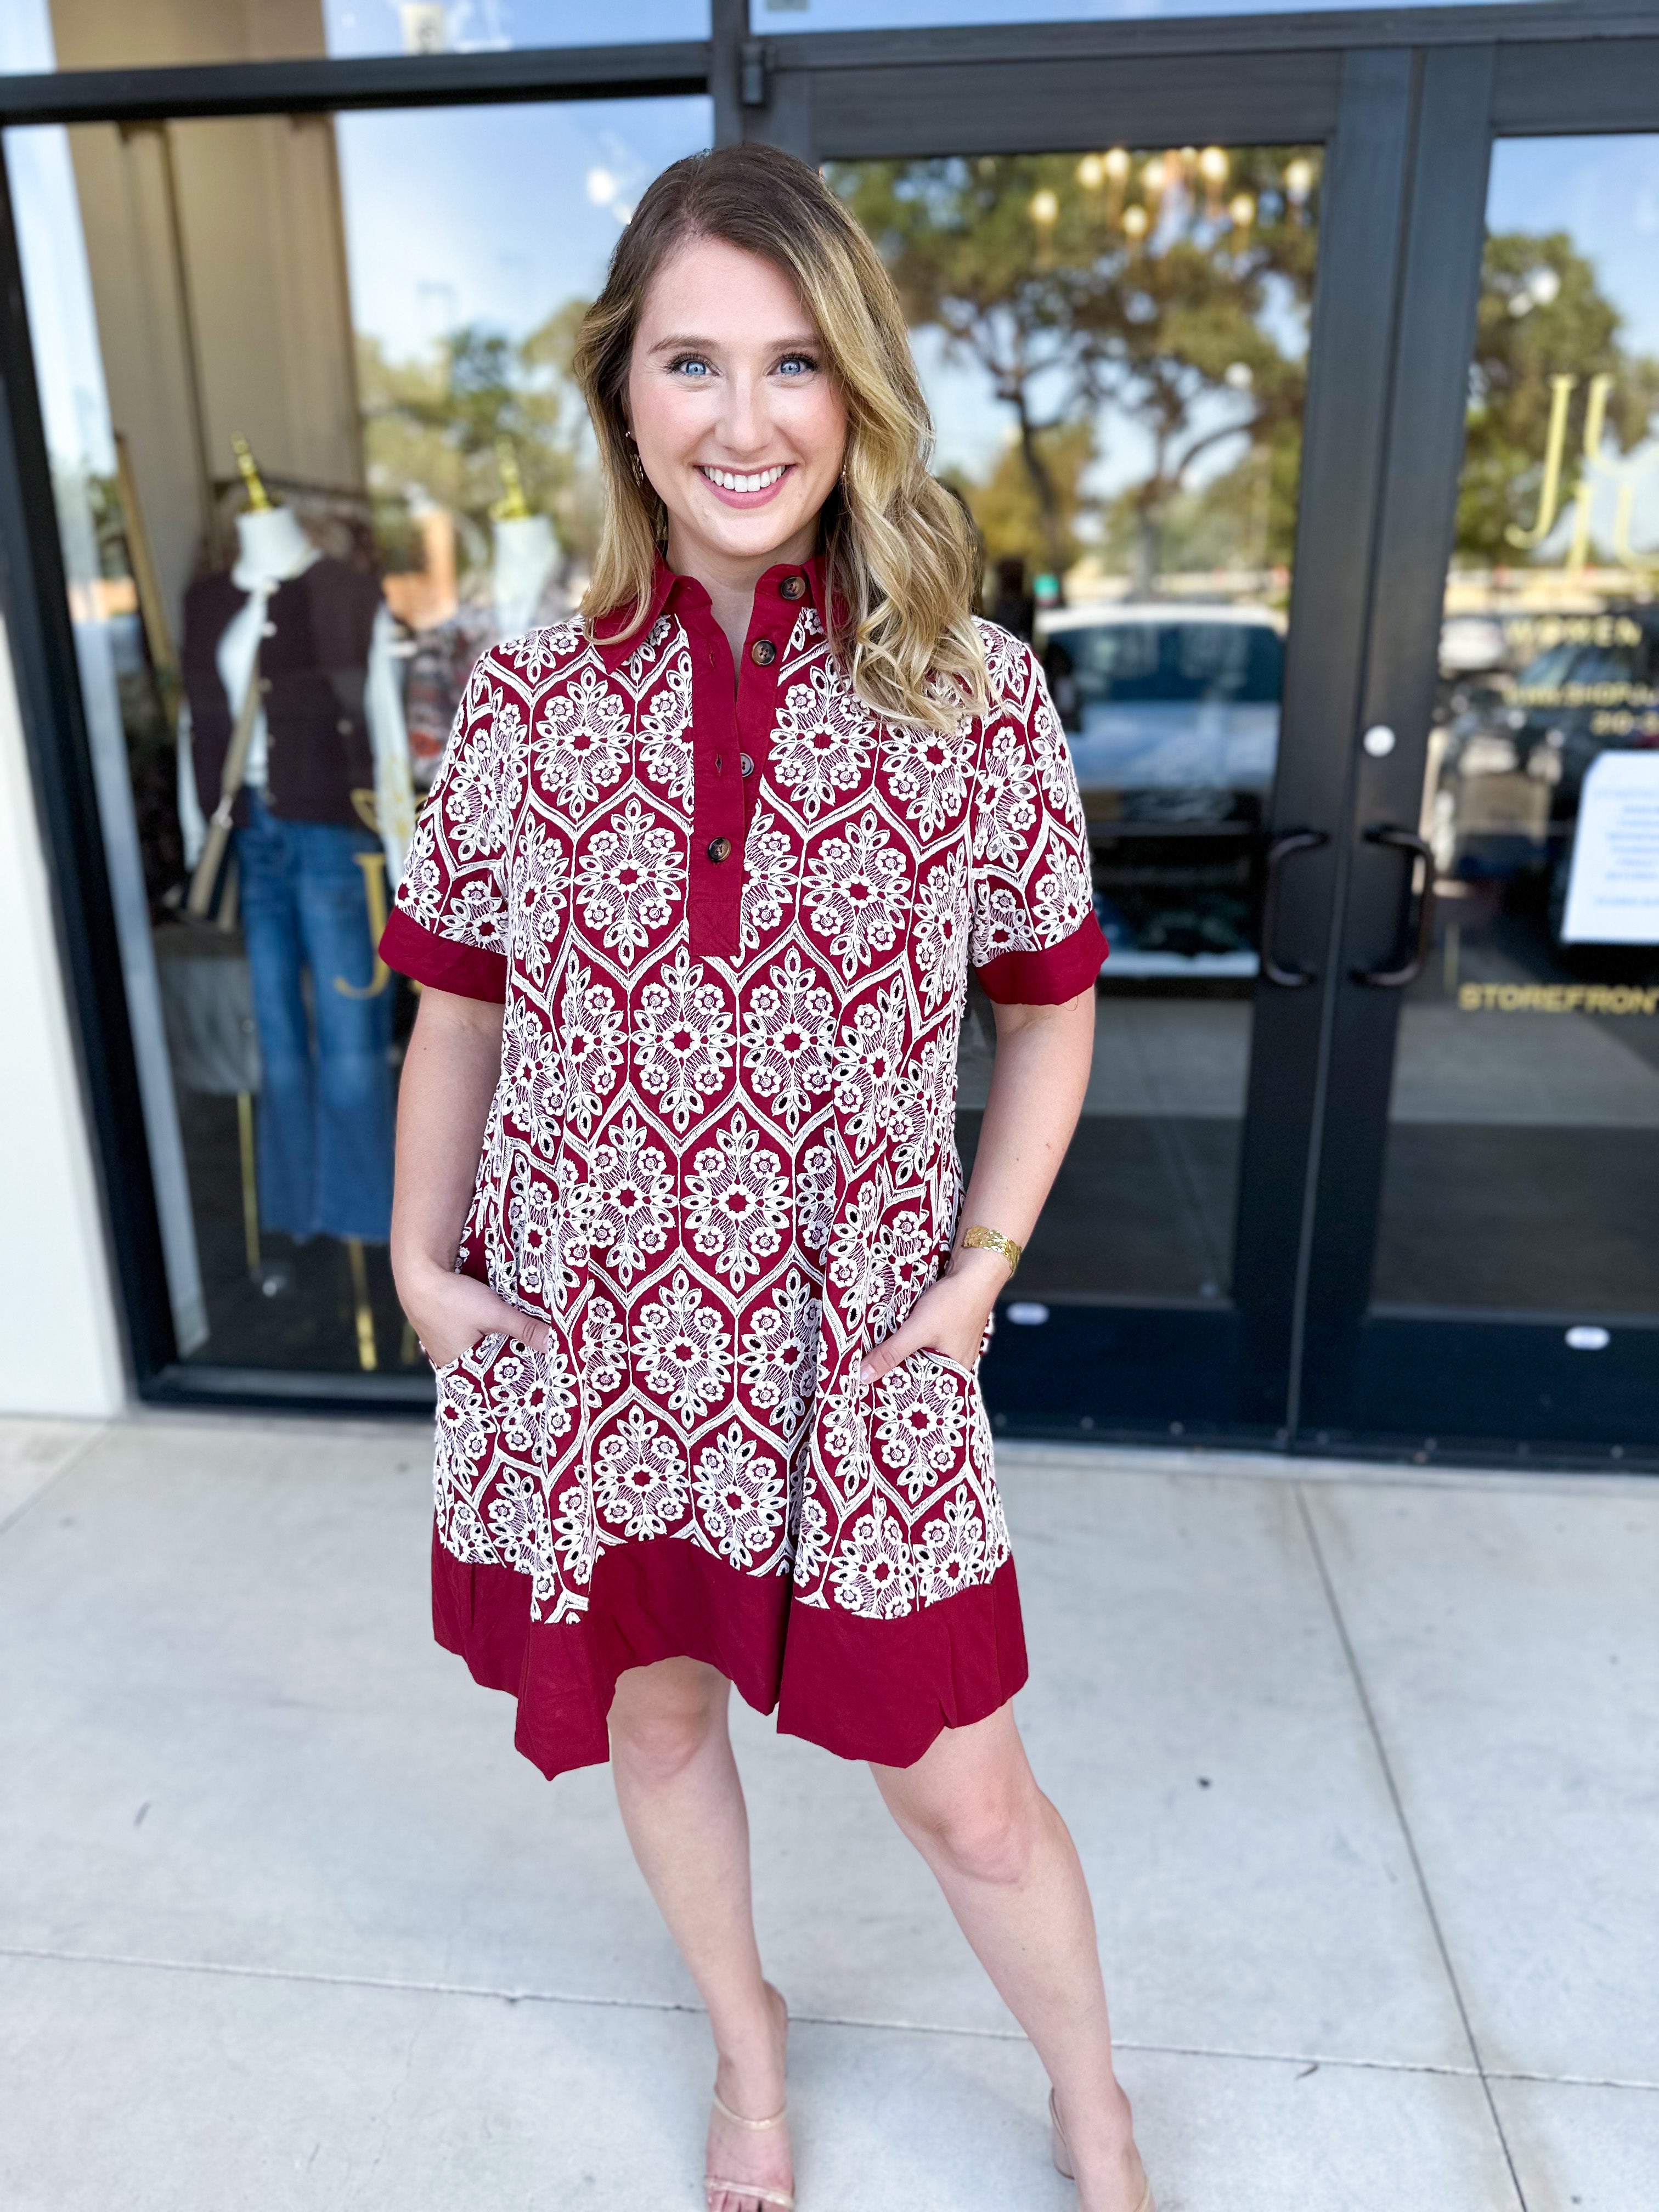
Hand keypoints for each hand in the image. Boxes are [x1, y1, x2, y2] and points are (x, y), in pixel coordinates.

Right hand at [397, 1255, 549, 1369]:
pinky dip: (484, 1334)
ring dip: (496, 1344)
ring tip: (522, 1341)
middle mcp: (450, 1361)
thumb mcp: (494, 1314)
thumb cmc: (452, 1299)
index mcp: (460, 1367)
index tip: (539, 1372)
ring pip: (479, 1350)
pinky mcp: (445, 1329)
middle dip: (509, 1359)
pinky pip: (470, 1338)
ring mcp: (445, 1345)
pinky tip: (498, 1327)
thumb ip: (524, 1328)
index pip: (494, 1381)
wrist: (419, 1273)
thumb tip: (553, 1344)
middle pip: (487, 1366)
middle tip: (536, 1356)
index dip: (515, 1376)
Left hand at [858, 1245, 1008, 1384]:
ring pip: (922, 1356)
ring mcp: (953, 1344)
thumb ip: (891, 1353)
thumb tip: (863, 1375)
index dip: (900, 1395)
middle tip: (870, 1378)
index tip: (875, 1395)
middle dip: (898, 1374)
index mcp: (955, 1371)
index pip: (923, 1394)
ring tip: (878, 1358)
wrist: (975, 1269)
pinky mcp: (948, 1328)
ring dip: (904, 1354)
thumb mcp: (917, 1330)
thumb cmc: (953, 1302)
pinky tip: (897, 1336)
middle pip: (921, 1375)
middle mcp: (956, 1361)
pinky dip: (911, 1340)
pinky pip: (925, 1341)